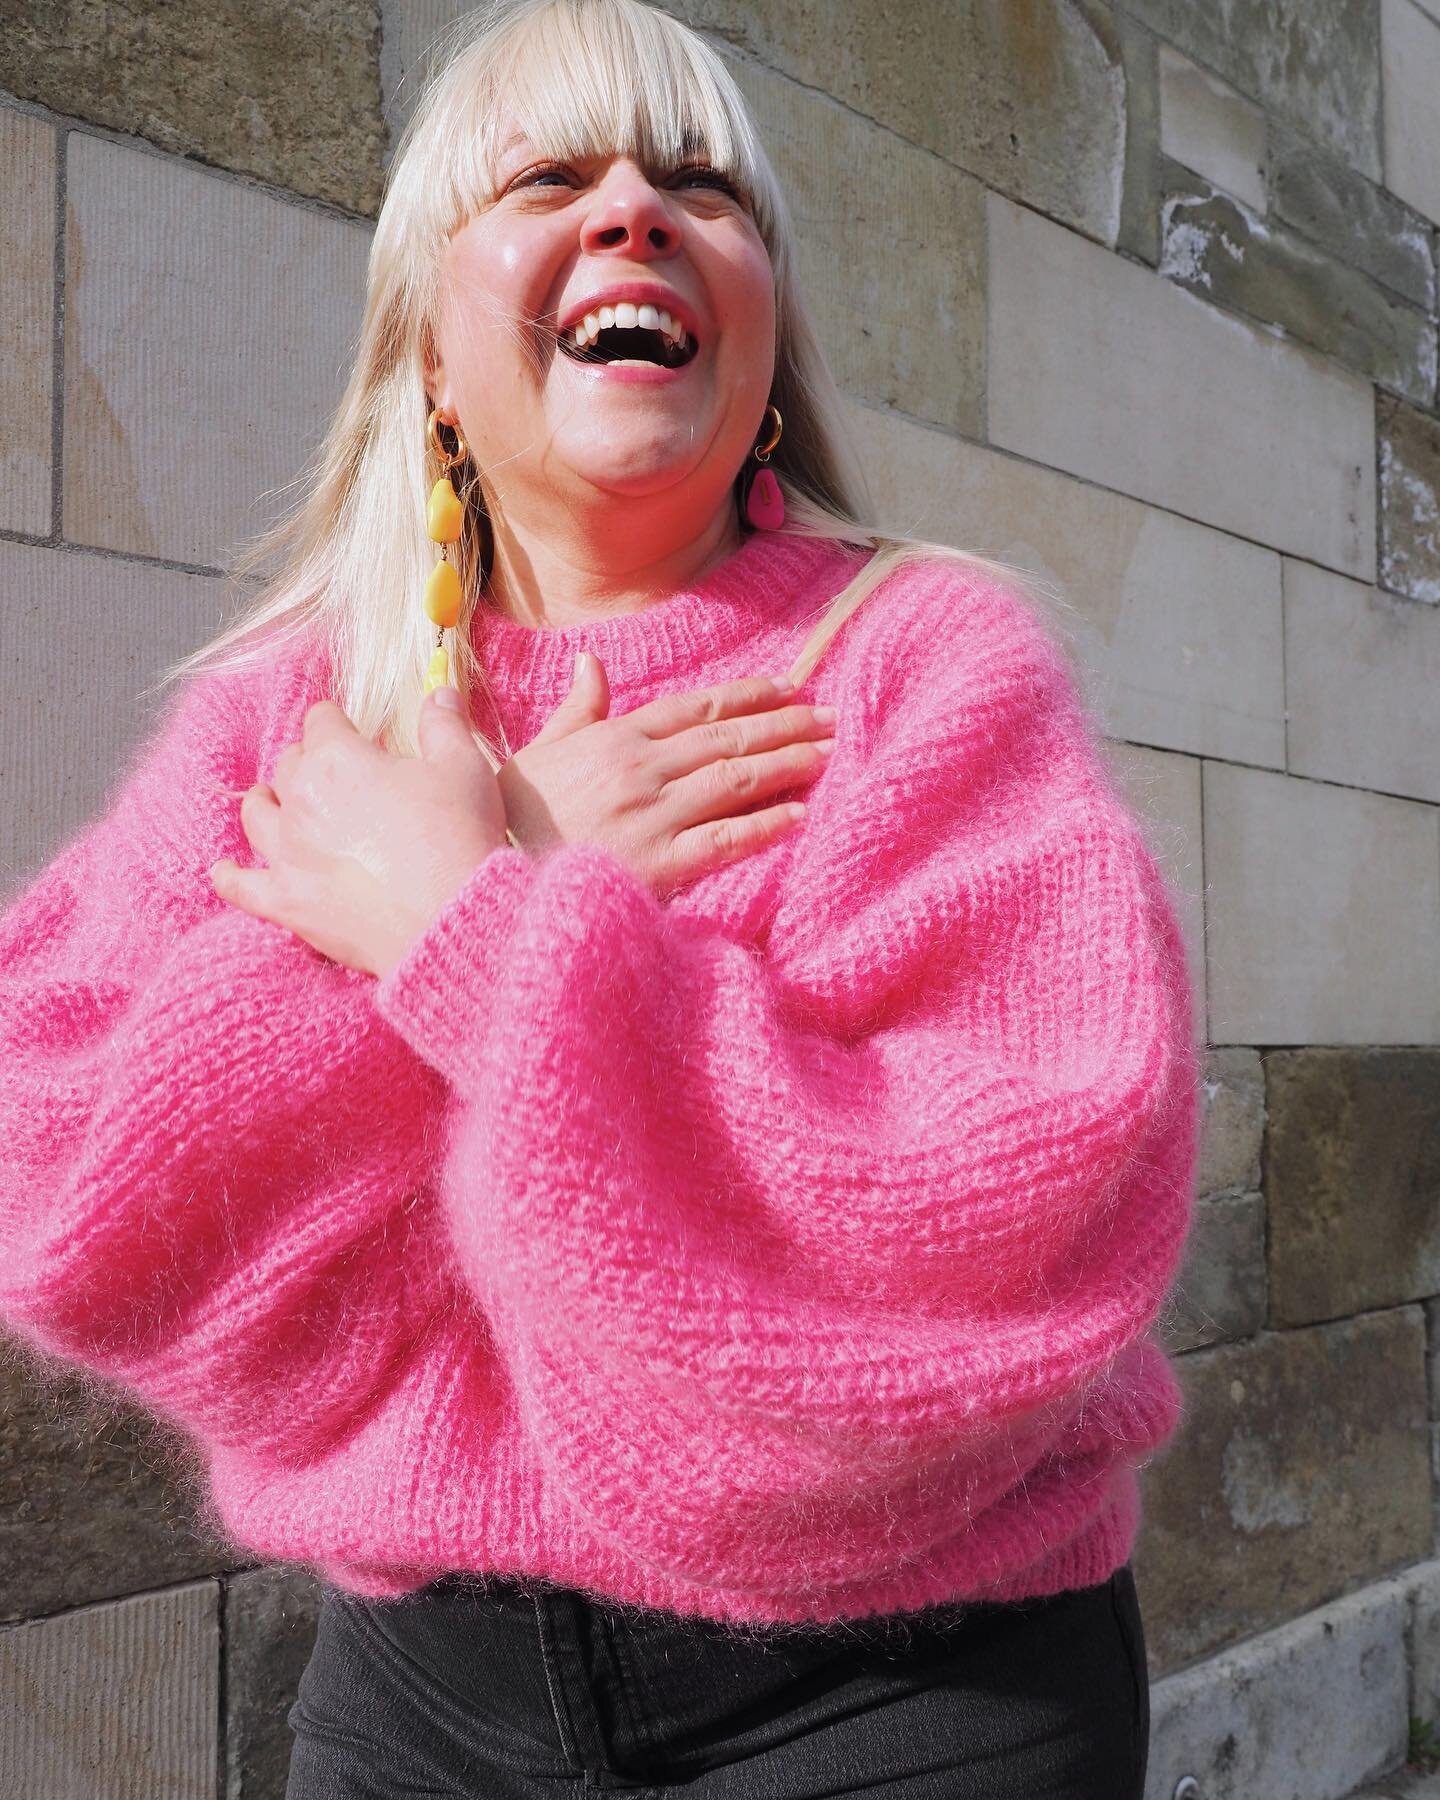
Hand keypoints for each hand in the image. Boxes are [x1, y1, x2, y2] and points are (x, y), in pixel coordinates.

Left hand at [209, 691, 508, 979]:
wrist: (450, 920)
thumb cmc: (459, 840)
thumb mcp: (464, 769)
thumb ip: (444, 725)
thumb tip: (438, 693)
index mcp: (337, 759)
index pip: (322, 720)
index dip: (339, 724)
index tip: (354, 734)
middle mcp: (300, 799)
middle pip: (289, 763)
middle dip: (309, 762)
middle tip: (336, 775)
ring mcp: (286, 853)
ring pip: (256, 814)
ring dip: (265, 803)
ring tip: (273, 802)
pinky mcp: (285, 902)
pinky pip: (240, 886)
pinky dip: (230, 877)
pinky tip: (224, 871)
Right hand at [497, 653, 836, 898]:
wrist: (488, 878)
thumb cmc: (510, 820)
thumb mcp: (537, 754)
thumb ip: (575, 711)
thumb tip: (590, 663)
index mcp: (614, 738)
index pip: (695, 708)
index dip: (747, 696)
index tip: (790, 687)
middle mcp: (640, 769)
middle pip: (726, 738)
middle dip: (784, 724)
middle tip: (832, 716)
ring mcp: (652, 816)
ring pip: (735, 781)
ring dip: (787, 764)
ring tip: (827, 754)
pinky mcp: (659, 865)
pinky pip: (725, 840)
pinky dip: (765, 826)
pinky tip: (800, 815)